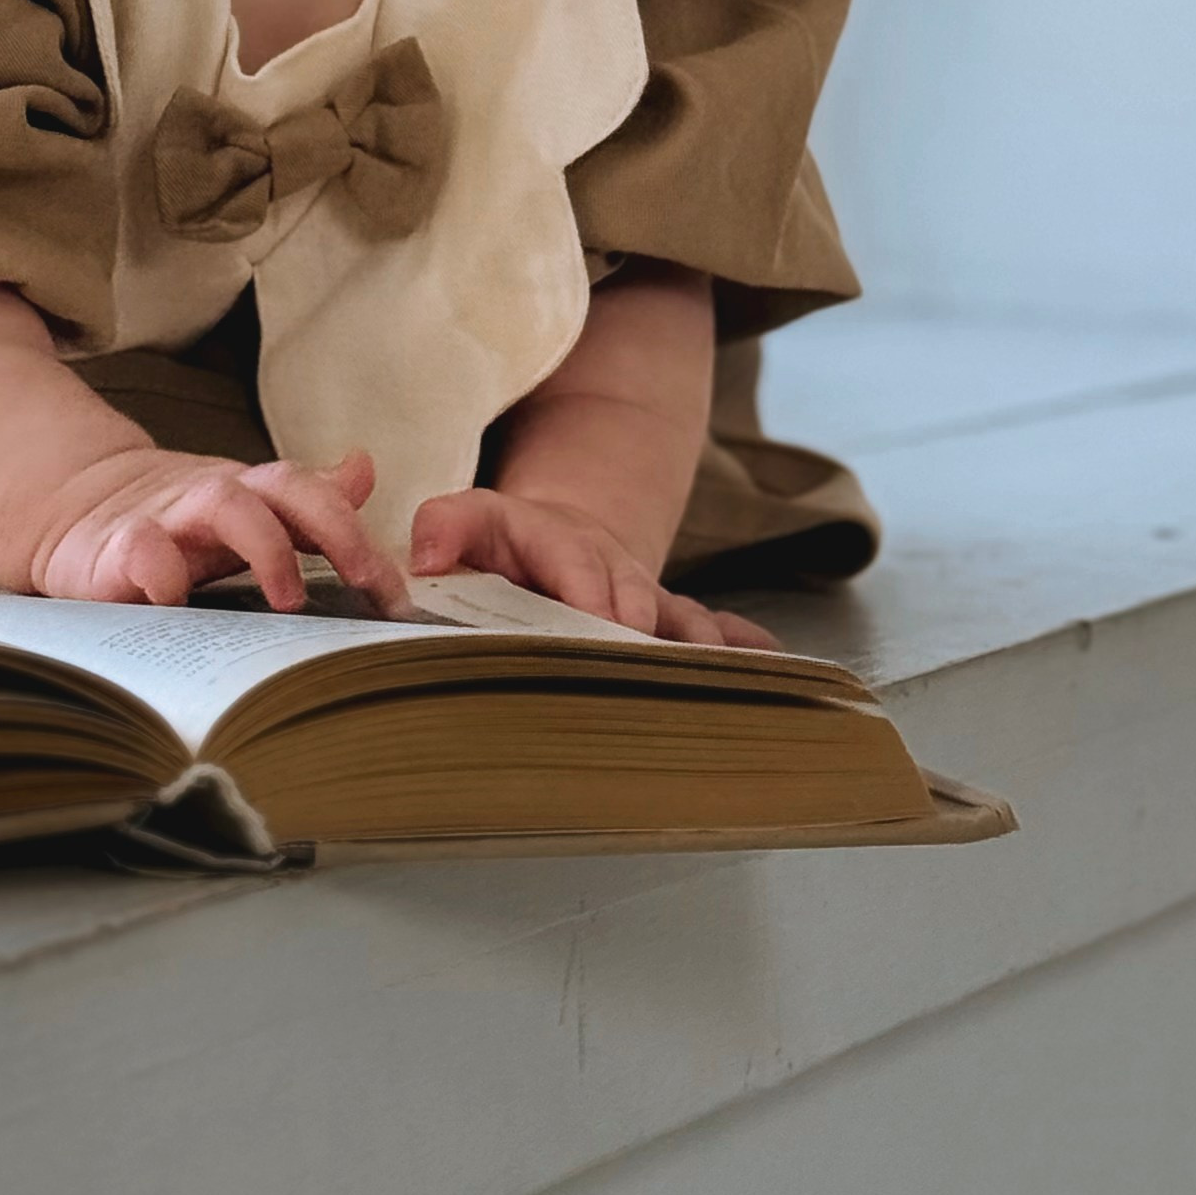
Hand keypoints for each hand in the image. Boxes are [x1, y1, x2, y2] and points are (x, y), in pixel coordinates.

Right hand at [37, 444, 410, 616]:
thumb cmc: (181, 525)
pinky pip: (143, 548)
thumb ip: (306, 502)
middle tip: (367, 583)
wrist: (78, 509)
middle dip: (334, 530)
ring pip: (225, 504)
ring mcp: (169, 516)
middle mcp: (217, 497)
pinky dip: (164, 568)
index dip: (359, 534)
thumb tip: (364, 469)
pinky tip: (182, 601)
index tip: (395, 592)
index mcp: (253, 494)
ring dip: (266, 546)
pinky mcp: (117, 547)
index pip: (315, 495)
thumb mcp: (248, 512)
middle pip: (284, 490)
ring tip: (290, 599)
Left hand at [406, 484, 778, 649]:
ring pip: (678, 616)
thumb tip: (423, 557)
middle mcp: (605, 567)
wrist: (550, 535)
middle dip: (642, 629)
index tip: (605, 624)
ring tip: (719, 670)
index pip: (573, 560)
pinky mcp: (663, 621)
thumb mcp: (462, 524)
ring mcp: (640, 595)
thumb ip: (444, 530)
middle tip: (650, 665)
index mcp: (555, 541)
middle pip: (633, 594)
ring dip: (697, 642)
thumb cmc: (496, 548)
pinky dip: (741, 646)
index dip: (590, 590)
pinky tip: (772, 664)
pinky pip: (708, 629)